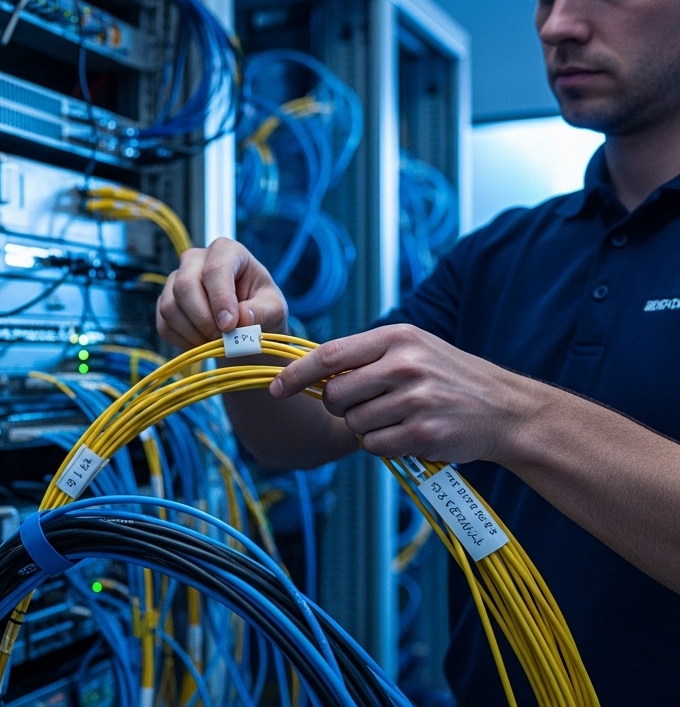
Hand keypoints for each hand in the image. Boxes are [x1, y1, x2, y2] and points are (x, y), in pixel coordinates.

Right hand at [157, 238, 288, 349]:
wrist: (244, 324)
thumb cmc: (261, 308)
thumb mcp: (274, 309)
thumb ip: (262, 312)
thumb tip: (242, 318)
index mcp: (226, 251)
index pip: (216, 269)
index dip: (220, 299)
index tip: (230, 326)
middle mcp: (195, 259)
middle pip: (185, 286)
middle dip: (203, 319)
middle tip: (222, 340)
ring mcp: (175, 279)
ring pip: (170, 307)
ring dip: (193, 333)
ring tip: (216, 344)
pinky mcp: (165, 302)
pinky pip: (164, 324)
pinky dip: (183, 341)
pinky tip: (203, 344)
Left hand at [269, 324, 537, 464]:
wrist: (508, 410)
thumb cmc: (451, 379)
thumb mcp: (414, 349)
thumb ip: (367, 356)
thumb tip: (308, 369)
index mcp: (398, 337)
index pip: (329, 355)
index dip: (296, 374)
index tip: (275, 388)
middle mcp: (405, 365)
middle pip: (335, 394)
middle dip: (338, 407)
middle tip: (364, 406)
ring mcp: (415, 399)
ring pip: (354, 423)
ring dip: (365, 427)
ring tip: (398, 418)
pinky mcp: (423, 433)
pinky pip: (375, 446)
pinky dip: (383, 446)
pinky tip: (408, 435)